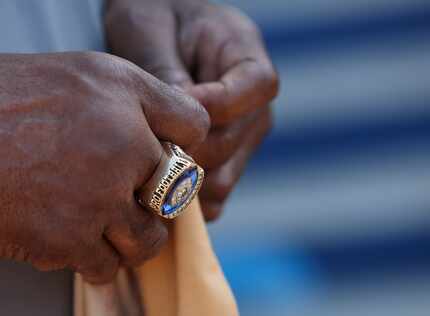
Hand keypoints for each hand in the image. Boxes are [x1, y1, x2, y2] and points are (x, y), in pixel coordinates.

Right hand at [0, 52, 208, 282]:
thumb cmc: (19, 96)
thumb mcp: (96, 75)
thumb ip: (153, 97)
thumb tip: (194, 132)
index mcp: (130, 110)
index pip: (194, 131)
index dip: (180, 142)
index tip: (161, 149)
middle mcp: (121, 157)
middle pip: (177, 194)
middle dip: (160, 196)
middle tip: (137, 191)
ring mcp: (95, 205)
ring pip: (147, 240)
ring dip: (134, 234)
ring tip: (110, 218)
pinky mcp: (64, 243)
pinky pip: (105, 266)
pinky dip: (98, 256)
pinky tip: (77, 232)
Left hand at [105, 0, 278, 220]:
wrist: (156, 37)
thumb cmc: (153, 20)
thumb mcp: (149, 29)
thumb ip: (165, 70)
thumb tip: (179, 124)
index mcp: (246, 55)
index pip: (257, 86)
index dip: (220, 106)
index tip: (176, 114)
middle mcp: (252, 104)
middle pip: (232, 143)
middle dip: (185, 152)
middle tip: (140, 149)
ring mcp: (242, 137)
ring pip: (222, 179)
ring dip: (182, 182)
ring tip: (142, 170)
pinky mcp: (226, 162)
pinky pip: (214, 196)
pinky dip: (186, 200)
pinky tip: (154, 185)